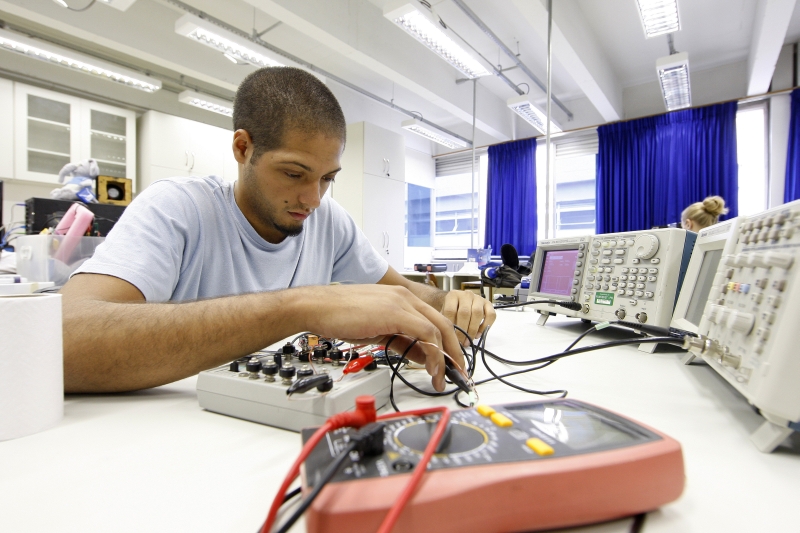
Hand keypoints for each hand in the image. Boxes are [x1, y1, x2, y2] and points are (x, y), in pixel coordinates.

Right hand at [298, 284, 461, 390]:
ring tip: (442, 378)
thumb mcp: (379, 331)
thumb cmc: (340, 317)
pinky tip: (431, 369)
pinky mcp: (396, 312)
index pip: (435, 322)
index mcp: (402, 299)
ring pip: (438, 329)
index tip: (449, 364)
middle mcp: (406, 297)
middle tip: (457, 373)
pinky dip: (433, 353)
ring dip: (444, 357)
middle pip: (444, 324)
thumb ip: (403, 342)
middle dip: (454, 352)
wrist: (318, 308)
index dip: (446, 345)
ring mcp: (402, 302)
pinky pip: (425, 333)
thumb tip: (422, 357)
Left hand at [441, 290, 496, 345]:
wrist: (459, 302)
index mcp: (453, 295)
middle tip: (462, 342)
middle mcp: (466, 295)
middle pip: (465, 312)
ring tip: (469, 340)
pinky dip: (486, 326)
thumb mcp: (445, 314)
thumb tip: (450, 337)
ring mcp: (478, 298)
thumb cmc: (451, 310)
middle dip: (463, 330)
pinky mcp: (488, 304)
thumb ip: (447, 322)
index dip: (452, 325)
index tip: (452, 337)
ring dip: (473, 329)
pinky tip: (479, 334)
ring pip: (478, 313)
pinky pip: (491, 315)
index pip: (451, 310)